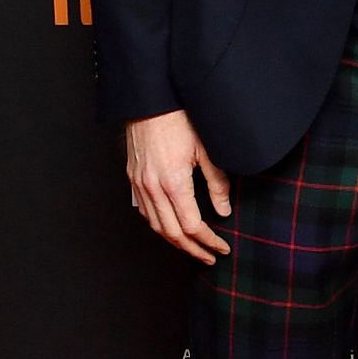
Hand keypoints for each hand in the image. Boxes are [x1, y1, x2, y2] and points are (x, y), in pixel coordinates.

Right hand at [125, 109, 232, 263]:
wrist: (151, 101)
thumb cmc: (181, 119)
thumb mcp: (208, 150)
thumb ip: (217, 183)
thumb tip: (223, 211)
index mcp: (173, 183)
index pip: (192, 226)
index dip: (208, 241)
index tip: (222, 248)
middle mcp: (152, 188)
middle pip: (172, 233)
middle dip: (192, 249)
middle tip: (210, 257)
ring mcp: (139, 185)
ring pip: (155, 225)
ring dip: (174, 241)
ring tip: (193, 248)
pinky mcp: (133, 179)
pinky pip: (145, 211)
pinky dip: (159, 224)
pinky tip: (171, 226)